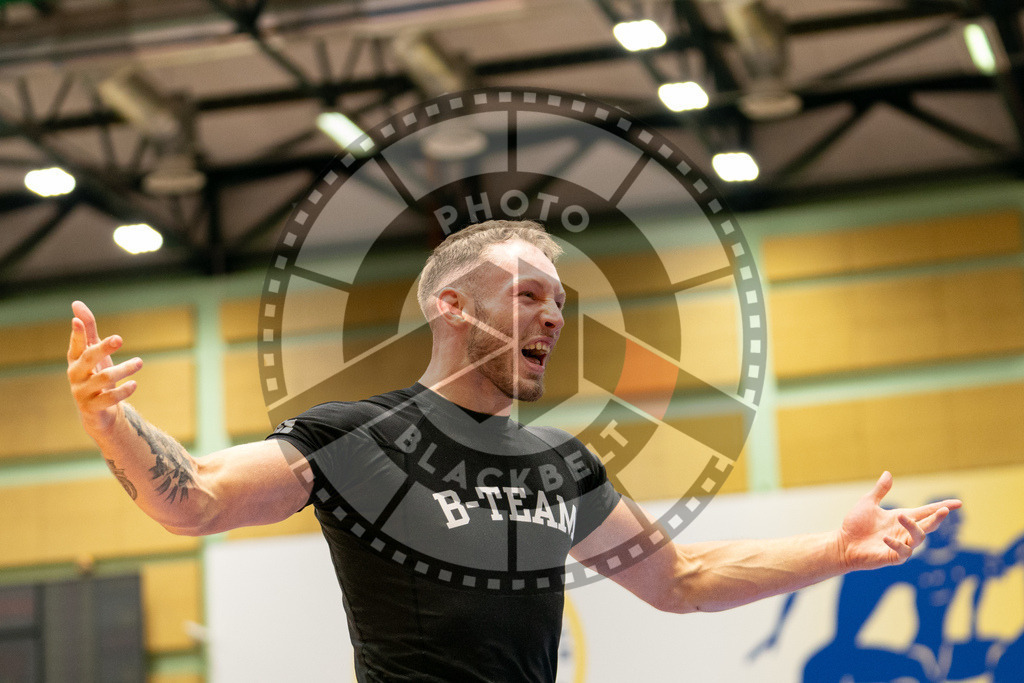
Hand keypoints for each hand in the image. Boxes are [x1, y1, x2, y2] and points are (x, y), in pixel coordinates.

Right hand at [67, 301, 142, 432]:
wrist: (99, 412)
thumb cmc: (96, 374)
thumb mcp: (95, 352)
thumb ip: (88, 329)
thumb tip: (76, 303)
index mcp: (76, 360)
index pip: (75, 345)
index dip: (77, 334)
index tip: (78, 321)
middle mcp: (75, 375)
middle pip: (88, 358)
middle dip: (103, 347)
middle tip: (119, 338)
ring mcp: (82, 392)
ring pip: (103, 378)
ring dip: (124, 368)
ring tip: (139, 362)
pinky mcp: (92, 408)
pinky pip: (109, 398)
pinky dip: (123, 390)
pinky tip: (134, 384)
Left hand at [836, 471, 960, 570]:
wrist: (843, 543)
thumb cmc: (855, 525)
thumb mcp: (868, 503)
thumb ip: (880, 490)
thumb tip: (888, 473)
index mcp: (902, 518)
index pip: (926, 512)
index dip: (941, 507)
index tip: (958, 503)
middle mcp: (905, 531)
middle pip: (928, 525)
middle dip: (938, 518)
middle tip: (944, 511)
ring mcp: (901, 545)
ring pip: (918, 538)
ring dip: (913, 527)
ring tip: (901, 517)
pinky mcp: (893, 557)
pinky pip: (902, 552)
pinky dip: (896, 544)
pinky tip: (886, 537)